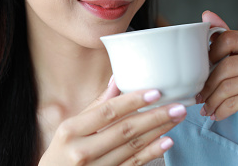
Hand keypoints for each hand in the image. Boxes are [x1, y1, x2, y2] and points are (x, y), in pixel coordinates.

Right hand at [39, 80, 186, 165]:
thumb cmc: (61, 152)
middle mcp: (82, 151)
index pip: (107, 112)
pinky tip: (166, 142)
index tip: (155, 93)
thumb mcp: (69, 128)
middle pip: (125, 130)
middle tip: (176, 106)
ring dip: (158, 131)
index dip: (133, 101)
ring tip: (175, 119)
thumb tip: (116, 80)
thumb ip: (95, 106)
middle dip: (154, 117)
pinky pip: (133, 164)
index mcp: (71, 130)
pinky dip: (151, 153)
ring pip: (133, 147)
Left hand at [197, 11, 237, 145]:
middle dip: (207, 83)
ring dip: (211, 99)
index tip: (201, 70)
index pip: (229, 39)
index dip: (210, 55)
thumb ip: (227, 40)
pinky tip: (217, 114)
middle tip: (198, 95)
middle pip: (227, 64)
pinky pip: (234, 101)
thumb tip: (207, 14)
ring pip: (228, 85)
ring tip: (206, 106)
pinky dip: (220, 110)